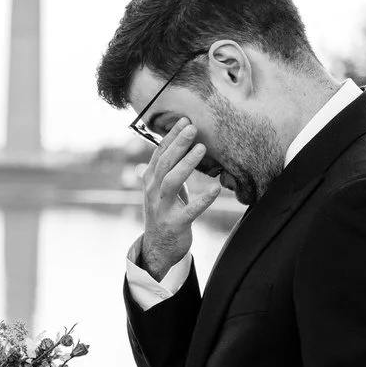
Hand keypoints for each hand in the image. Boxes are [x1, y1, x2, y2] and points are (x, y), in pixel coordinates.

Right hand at [140, 118, 221, 278]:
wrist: (158, 246)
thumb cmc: (164, 211)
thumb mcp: (162, 187)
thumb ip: (166, 167)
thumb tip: (175, 141)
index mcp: (150, 180)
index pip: (159, 153)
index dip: (171, 137)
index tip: (184, 120)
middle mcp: (153, 192)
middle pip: (164, 163)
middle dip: (178, 144)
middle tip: (193, 127)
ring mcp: (162, 208)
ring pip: (172, 181)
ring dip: (187, 164)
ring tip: (202, 148)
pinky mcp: (175, 224)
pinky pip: (190, 210)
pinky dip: (204, 199)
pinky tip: (216, 189)